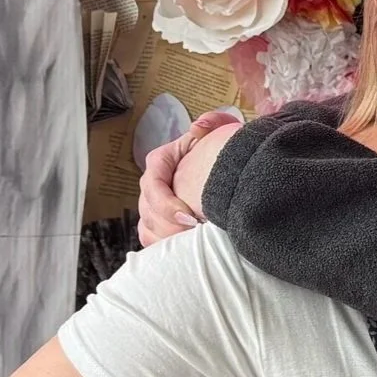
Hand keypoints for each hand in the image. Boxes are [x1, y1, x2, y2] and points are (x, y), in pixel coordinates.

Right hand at [139, 110, 240, 246]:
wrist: (229, 169)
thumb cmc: (221, 150)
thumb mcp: (220, 131)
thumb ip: (213, 123)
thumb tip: (198, 127)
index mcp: (161, 161)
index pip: (153, 184)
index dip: (167, 204)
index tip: (191, 217)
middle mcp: (152, 184)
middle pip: (148, 210)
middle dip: (169, 227)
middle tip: (194, 237)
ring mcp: (152, 204)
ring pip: (147, 227)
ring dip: (167, 239)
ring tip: (191, 247)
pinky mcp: (157, 221)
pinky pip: (150, 238)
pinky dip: (163, 247)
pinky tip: (183, 253)